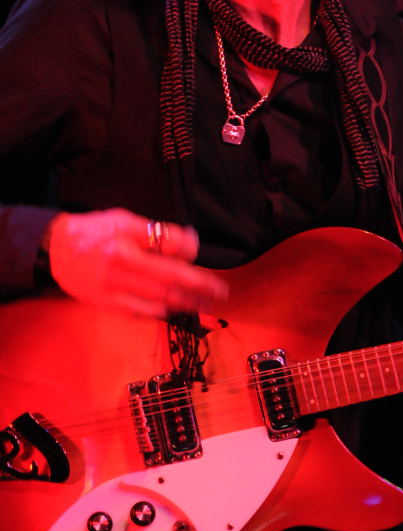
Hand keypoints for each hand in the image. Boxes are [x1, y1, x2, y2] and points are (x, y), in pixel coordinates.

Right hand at [45, 208, 228, 318]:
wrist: (56, 249)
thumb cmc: (95, 232)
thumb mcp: (124, 219)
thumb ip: (155, 231)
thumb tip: (190, 243)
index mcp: (125, 234)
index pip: (168, 243)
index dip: (189, 248)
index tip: (197, 251)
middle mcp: (120, 260)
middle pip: (170, 276)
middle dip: (199, 285)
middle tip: (219, 291)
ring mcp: (112, 284)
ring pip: (159, 296)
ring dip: (186, 301)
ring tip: (204, 302)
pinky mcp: (106, 302)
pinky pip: (141, 311)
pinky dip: (161, 310)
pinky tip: (175, 308)